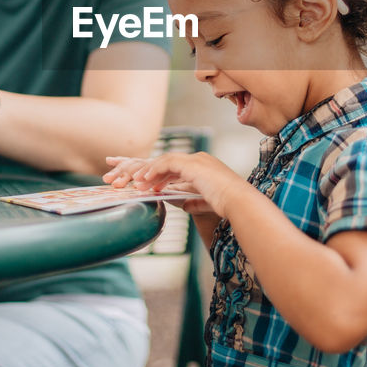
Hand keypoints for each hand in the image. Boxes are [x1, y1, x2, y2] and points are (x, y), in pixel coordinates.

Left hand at [104, 151, 246, 218]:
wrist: (240, 203)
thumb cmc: (228, 206)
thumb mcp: (207, 202)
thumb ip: (195, 200)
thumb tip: (184, 204)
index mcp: (203, 167)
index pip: (173, 166)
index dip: (156, 173)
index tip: (142, 183)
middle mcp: (198, 159)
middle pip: (164, 161)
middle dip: (143, 169)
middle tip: (126, 176)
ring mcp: (195, 160)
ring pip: (163, 161)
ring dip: (146, 173)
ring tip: (132, 184)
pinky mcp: (192, 164)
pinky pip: (166, 164)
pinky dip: (153, 172)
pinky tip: (143, 183)